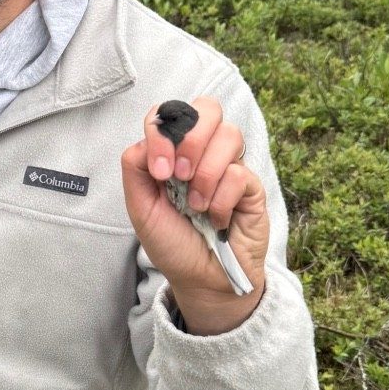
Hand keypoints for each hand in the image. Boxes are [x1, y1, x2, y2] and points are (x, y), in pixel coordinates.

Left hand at [121, 97, 268, 331]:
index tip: (159, 171)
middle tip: (179, 177)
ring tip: (196, 206)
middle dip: (190, 140)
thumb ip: (136, 166)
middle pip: (208, 108)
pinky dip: (221, 200)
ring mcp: (231, 166)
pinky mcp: (252, 186)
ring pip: (229, 135)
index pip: (172, 112)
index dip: (163, 131)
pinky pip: (240, 173)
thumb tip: (151, 137)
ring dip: (205, 174)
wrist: (201, 281)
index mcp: (175, 151)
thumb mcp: (140, 207)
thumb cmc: (172, 243)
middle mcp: (204, 152)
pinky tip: (216, 219)